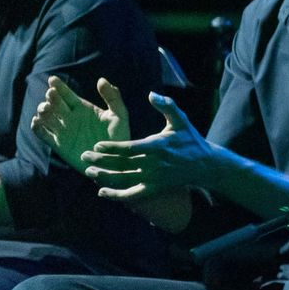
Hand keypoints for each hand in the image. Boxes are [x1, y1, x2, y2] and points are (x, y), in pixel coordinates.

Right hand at [31, 76, 130, 174]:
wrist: (114, 161)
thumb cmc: (119, 137)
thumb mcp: (120, 115)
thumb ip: (113, 97)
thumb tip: (100, 79)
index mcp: (82, 108)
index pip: (66, 94)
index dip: (59, 86)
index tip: (53, 79)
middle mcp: (70, 117)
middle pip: (54, 104)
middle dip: (50, 98)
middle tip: (51, 95)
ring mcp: (63, 130)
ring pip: (46, 117)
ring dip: (42, 111)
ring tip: (46, 109)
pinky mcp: (58, 144)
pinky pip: (43, 134)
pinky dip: (37, 128)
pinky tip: (37, 122)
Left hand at [81, 93, 215, 201]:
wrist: (205, 165)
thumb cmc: (189, 140)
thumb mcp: (181, 120)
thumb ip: (166, 106)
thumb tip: (151, 94)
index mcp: (158, 146)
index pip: (130, 148)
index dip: (112, 147)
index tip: (97, 145)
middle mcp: (154, 164)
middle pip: (122, 164)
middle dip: (101, 161)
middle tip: (83, 156)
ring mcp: (154, 179)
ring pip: (124, 180)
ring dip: (104, 177)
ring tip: (88, 172)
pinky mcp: (154, 189)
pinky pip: (132, 195)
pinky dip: (116, 195)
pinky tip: (101, 192)